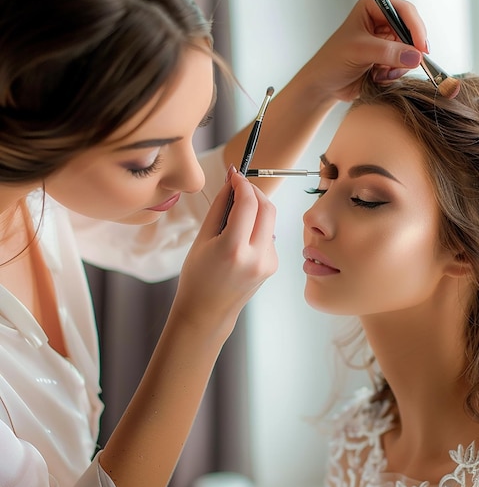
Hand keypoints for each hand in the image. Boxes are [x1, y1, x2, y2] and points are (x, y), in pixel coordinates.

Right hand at [170, 170, 277, 340]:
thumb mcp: (202, 238)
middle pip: (267, 208)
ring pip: (269, 220)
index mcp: (234, 249)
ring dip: (256, 209)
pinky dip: (257, 226)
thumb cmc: (197, 276)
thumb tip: (232, 181)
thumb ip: (220, 207)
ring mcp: (268, 263)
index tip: (235, 174)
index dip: (243, 184)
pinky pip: (268, 235)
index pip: (248, 203)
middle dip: (255, 191)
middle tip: (239, 186)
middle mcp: (256, 257)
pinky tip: (241, 237)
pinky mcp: (273, 265)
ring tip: (234, 215)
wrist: (207, 312)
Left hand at [303, 0, 427, 101]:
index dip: (415, 28)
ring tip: (380, 74)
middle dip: (408, 51)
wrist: (324, 85)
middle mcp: (381, 21)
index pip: (404, 10)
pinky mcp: (387, 58)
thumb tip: (415, 56)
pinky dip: (394, 74)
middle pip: (411, 31)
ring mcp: (386, 41)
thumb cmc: (332, 61)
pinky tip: (377, 77)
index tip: (422, 47)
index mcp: (372, 7)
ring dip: (399, 66)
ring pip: (410, 51)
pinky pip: (403, 65)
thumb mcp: (359, 52)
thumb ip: (388, 52)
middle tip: (408, 65)